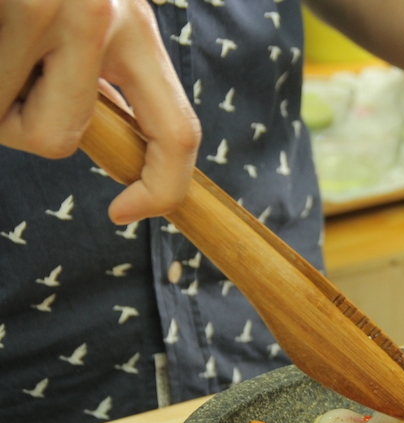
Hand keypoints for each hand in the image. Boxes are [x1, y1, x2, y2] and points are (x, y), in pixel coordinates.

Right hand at [0, 0, 200, 223]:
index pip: (178, 134)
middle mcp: (102, 15)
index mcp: (135, 30)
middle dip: (15, 124)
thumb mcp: (82, 16)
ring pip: (6, 117)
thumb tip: (107, 142)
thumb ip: (97, 75)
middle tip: (4, 75)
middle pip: (58, 137)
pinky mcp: (13, 3)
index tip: (122, 213)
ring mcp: (45, 3)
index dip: (160, 189)